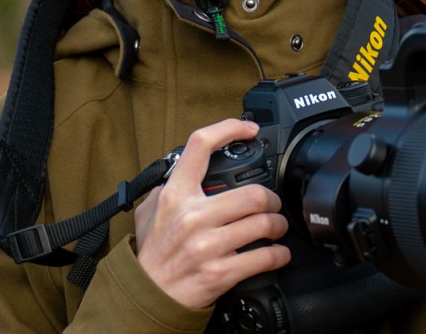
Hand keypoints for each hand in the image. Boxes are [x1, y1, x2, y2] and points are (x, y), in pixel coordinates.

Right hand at [135, 118, 290, 307]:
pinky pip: (265, 257)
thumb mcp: (148, 212)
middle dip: (272, 199)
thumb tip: (186, 166)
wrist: (146, 296)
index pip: (200, 146)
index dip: (229, 129)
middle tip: (272, 204)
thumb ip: (168, 187)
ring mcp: (207, 246)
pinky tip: (277, 253)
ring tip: (276, 228)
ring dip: (279, 226)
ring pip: (265, 223)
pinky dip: (279, 255)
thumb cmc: (152, 254)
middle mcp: (192, 217)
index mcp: (176, 196)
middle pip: (253, 193)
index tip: (248, 129)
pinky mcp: (221, 272)